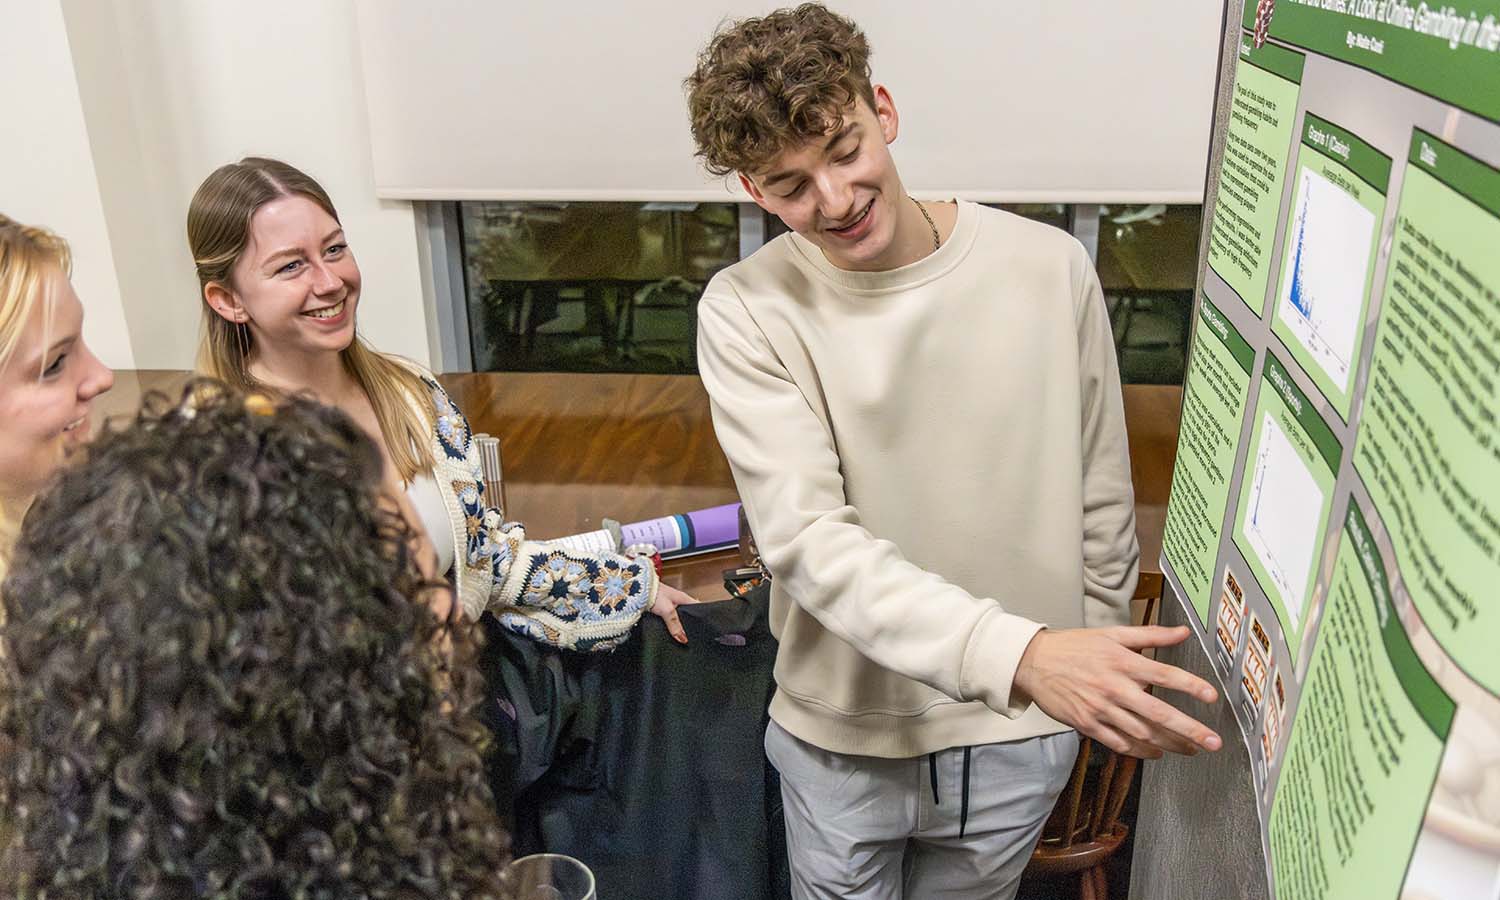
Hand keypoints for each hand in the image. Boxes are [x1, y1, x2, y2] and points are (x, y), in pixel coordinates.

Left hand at [651, 583, 700, 643]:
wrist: (636, 588)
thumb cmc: (653, 592)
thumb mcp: (667, 610)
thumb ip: (675, 625)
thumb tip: (683, 638)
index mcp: (684, 598)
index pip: (698, 607)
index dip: (700, 617)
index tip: (701, 628)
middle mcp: (677, 601)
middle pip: (687, 614)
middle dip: (687, 624)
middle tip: (688, 636)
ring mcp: (668, 604)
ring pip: (677, 617)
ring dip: (676, 625)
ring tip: (676, 635)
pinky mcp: (659, 607)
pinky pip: (667, 618)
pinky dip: (667, 623)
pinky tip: (665, 629)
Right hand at [1012, 625, 1221, 759]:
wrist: (1034, 662)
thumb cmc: (1075, 646)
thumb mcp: (1112, 634)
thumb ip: (1150, 634)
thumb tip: (1182, 631)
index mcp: (1122, 662)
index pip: (1164, 674)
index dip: (1190, 686)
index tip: (1212, 697)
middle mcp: (1114, 687)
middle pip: (1158, 712)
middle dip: (1189, 729)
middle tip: (1212, 741)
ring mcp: (1100, 709)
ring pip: (1142, 733)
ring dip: (1170, 744)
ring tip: (1190, 749)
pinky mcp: (1088, 724)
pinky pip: (1118, 743)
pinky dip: (1140, 751)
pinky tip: (1155, 753)